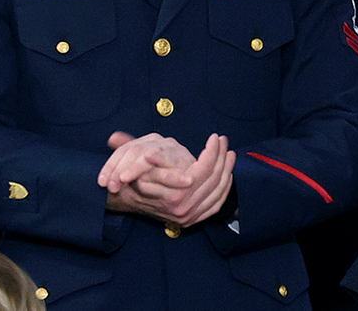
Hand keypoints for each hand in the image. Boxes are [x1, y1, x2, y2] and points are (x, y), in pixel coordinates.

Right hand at [101, 132, 236, 227]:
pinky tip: (227, 172)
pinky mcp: (196, 219)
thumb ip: (140, 153)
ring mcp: (192, 216)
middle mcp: (185, 209)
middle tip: (223, 140)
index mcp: (173, 196)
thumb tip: (129, 144)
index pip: (202, 171)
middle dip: (221, 157)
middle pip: (213, 179)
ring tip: (228, 152)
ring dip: (227, 169)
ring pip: (219, 190)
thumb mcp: (138, 166)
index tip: (214, 137)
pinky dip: (225, 187)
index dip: (211, 152)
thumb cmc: (135, 180)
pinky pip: (217, 202)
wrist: (131, 203)